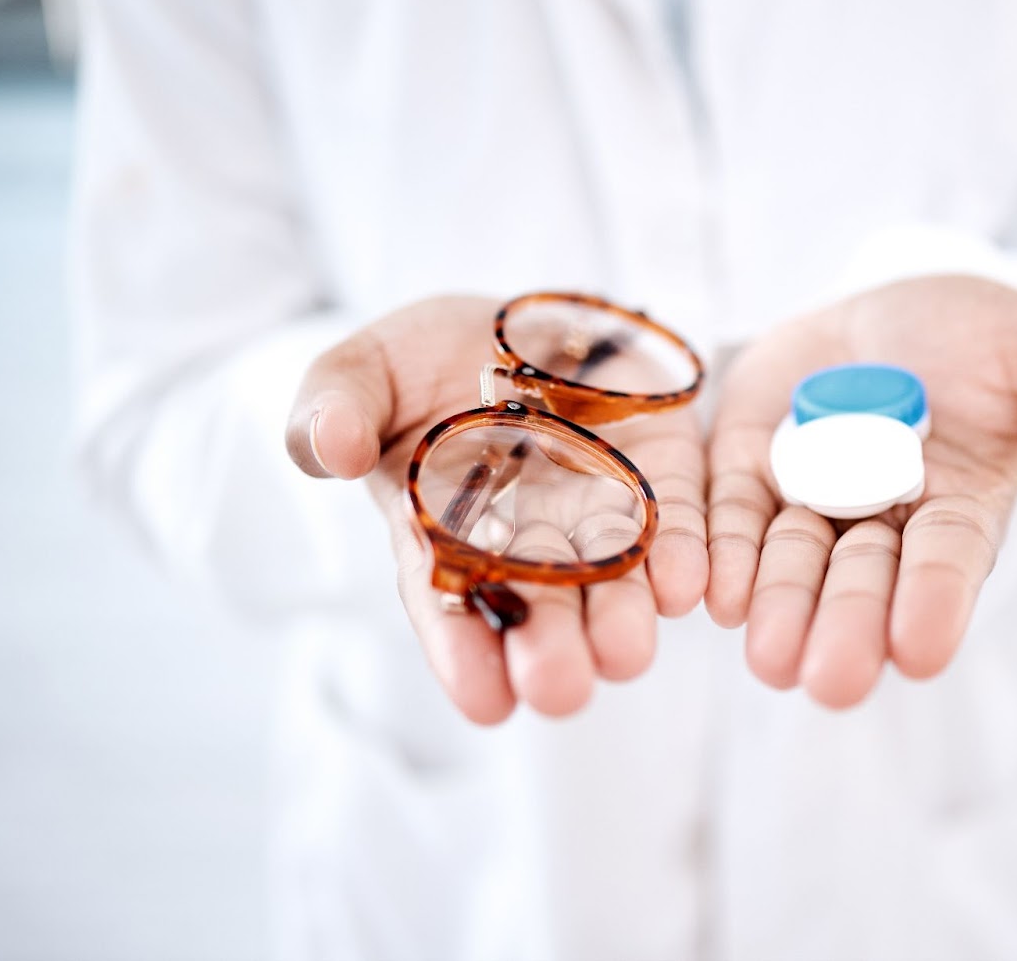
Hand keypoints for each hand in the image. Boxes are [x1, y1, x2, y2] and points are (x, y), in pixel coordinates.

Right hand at [284, 297, 707, 723]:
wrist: (521, 314)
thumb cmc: (426, 357)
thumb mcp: (364, 370)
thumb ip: (334, 406)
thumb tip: (330, 450)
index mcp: (445, 532)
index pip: (450, 603)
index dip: (464, 653)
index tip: (484, 702)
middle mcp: (528, 538)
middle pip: (541, 606)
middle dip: (551, 652)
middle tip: (560, 689)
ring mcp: (600, 508)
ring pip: (616, 579)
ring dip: (623, 619)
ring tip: (625, 652)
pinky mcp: (663, 471)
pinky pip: (679, 519)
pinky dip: (684, 554)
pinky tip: (686, 584)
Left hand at [704, 275, 1016, 707]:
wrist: (892, 317)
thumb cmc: (982, 341)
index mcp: (962, 503)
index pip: (951, 559)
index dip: (937, 600)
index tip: (923, 650)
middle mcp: (882, 517)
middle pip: (862, 576)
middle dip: (847, 625)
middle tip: (830, 681)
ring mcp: (809, 494)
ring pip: (789, 557)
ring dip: (777, 604)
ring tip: (767, 655)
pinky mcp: (748, 463)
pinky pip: (726, 511)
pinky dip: (714, 550)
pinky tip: (701, 591)